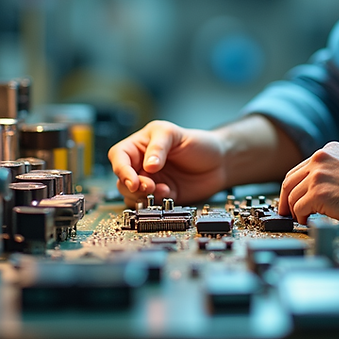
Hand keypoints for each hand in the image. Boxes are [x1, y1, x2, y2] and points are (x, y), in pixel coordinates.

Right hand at [108, 120, 228, 206]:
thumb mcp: (175, 134)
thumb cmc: (197, 142)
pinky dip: (155, 202)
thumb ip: (159, 146)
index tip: (133, 180)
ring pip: (132, 194)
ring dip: (143, 196)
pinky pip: (149, 204)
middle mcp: (141, 164)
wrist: (220, 162)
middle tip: (149, 186)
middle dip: (133, 186)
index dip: (122, 169)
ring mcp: (151, 181)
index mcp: (140, 145)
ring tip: (163, 190)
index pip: (119, 156)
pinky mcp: (162, 195)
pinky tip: (169, 194)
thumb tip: (147, 165)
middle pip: (122, 179)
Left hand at [278, 141, 338, 225]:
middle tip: (286, 212)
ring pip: (293, 196)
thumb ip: (331, 170)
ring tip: (302, 218)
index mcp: (327, 151)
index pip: (299, 170)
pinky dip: (301, 217)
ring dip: (295, 210)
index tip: (290, 197)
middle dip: (285, 199)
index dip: (292, 186)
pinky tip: (308, 221)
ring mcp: (317, 176)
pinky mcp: (317, 194)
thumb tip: (316, 186)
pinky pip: (299, 209)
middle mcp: (319, 160)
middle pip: (290, 181)